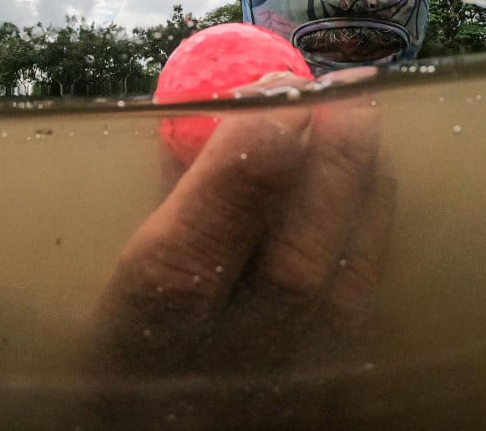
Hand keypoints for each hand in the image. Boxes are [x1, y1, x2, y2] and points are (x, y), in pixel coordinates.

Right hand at [81, 67, 394, 425]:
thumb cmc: (121, 352)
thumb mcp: (112, 276)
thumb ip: (164, 202)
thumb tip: (214, 119)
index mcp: (139, 343)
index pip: (192, 249)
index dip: (243, 160)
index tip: (273, 89)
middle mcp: (217, 377)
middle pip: (293, 268)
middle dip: (330, 162)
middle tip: (348, 91)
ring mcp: (282, 395)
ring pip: (347, 287)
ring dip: (365, 187)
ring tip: (364, 121)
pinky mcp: (330, 397)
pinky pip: (365, 306)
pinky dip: (373, 229)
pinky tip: (371, 184)